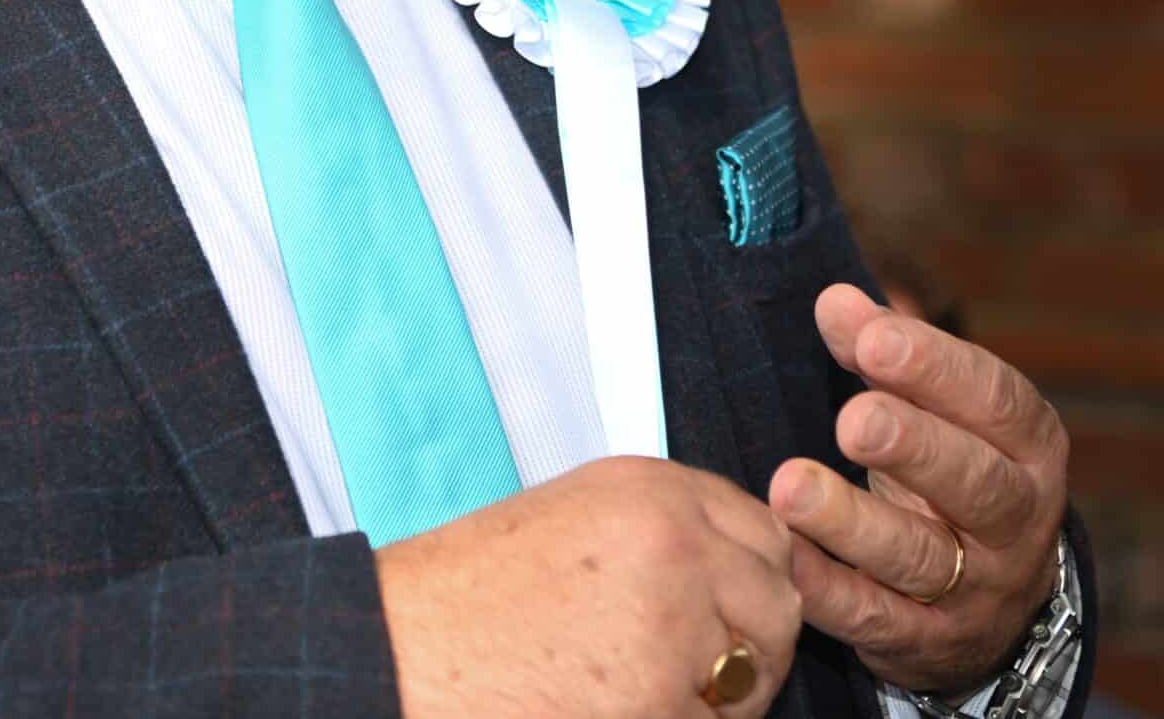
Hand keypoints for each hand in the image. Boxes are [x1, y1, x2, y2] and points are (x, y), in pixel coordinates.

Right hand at [376, 455, 803, 716]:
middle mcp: (676, 543)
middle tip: (693, 670)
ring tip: (645, 690)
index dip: (749, 578)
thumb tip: (733, 569)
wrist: (407, 648)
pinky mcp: (664, 701)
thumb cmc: (472, 593)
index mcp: (649, 489)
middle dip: (748, 643)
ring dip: (722, 697)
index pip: (764, 531)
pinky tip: (622, 711)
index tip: (725, 608)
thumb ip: (657, 530)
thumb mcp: (572, 519)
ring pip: (759, 674)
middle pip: (778, 602)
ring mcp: (676, 624)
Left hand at [768, 283, 1068, 695]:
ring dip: (852, 523)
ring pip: (920, 558)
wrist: (985, 596)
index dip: (936, 368)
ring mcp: (976, 590)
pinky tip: (784, 551)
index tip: (873, 339)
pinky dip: (827, 589)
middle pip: (975, 484)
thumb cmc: (942, 465)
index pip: (994, 400)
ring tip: (790, 487)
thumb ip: (879, 349)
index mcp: (1026, 447)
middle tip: (852, 421)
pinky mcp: (926, 643)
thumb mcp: (929, 404)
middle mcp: (1015, 522)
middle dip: (913, 448)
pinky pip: (875, 618)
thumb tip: (836, 302)